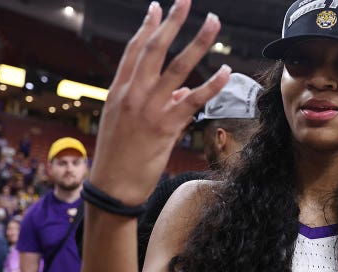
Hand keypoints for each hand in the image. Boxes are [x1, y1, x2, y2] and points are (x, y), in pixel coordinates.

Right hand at [89, 0, 230, 205]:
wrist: (112, 186)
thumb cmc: (118, 154)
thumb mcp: (124, 122)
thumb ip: (150, 101)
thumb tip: (180, 91)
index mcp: (119, 90)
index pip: (134, 50)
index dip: (147, 27)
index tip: (156, 6)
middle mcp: (133, 94)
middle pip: (155, 48)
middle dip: (172, 21)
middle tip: (186, 0)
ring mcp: (150, 109)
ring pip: (178, 67)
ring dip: (198, 41)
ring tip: (213, 22)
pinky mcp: (166, 126)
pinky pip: (193, 100)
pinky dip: (211, 84)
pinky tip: (225, 71)